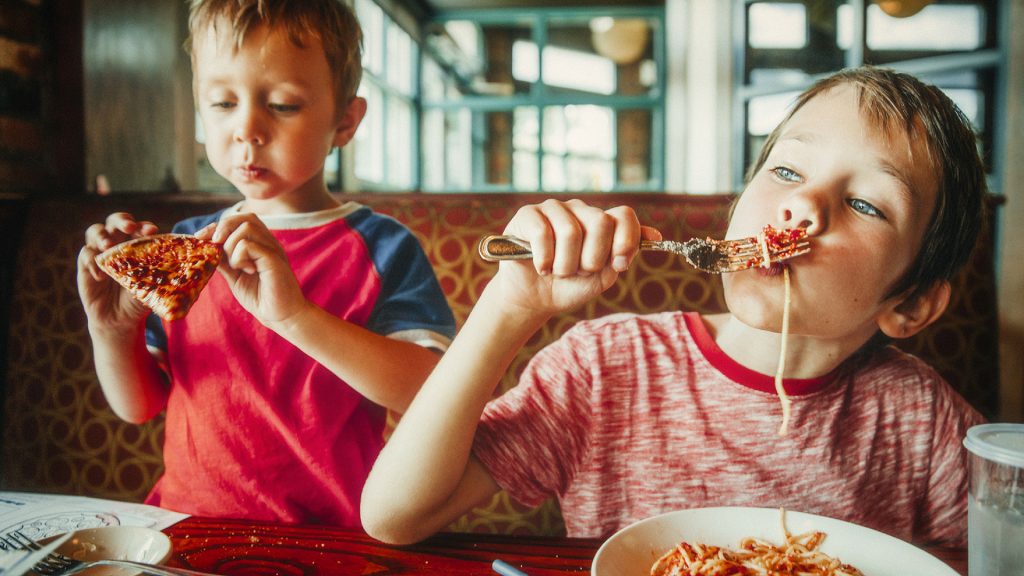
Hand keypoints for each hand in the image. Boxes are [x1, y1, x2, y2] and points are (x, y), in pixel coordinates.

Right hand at [77, 213, 159, 331]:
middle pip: (115, 221)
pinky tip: (101, 276)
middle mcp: (118, 243)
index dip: (144, 227)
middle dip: (122, 221)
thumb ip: (170, 268)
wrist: (121, 319)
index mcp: (137, 244)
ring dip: (102, 236)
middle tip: (129, 228)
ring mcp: (100, 252)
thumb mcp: (157, 284)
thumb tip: (196, 252)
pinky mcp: (85, 265)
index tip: (151, 231)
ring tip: (108, 246)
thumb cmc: (141, 297)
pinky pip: (85, 254)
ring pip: (95, 231)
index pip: (139, 228)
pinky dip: (92, 261)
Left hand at [197, 214, 307, 326]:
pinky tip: (246, 271)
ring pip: (246, 227)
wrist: (281, 316)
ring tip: (236, 266)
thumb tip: (206, 247)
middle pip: (244, 218)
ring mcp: (273, 249)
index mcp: (260, 244)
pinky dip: (239, 257)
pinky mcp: (274, 260)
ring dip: (231, 245)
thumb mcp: (234, 276)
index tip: (201, 238)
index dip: (218, 225)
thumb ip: (224, 260)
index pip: (239, 220)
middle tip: (215, 246)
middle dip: (223, 228)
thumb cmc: (260, 297)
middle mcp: (268, 242)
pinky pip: (249, 245)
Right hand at [492, 199, 659, 316]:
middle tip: (579, 272)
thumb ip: (624, 255)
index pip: (624, 216)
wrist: (533, 299)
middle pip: (600, 223)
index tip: (618, 265)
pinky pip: (543, 233)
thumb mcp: (602, 276)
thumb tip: (655, 236)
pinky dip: (544, 259)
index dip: (626, 240)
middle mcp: (580, 210)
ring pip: (570, 231)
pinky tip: (541, 268)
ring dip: (565, 265)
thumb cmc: (569, 286)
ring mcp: (554, 209)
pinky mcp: (528, 215)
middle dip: (591, 259)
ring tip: (557, 272)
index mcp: (601, 222)